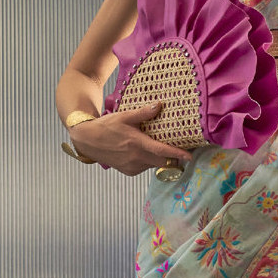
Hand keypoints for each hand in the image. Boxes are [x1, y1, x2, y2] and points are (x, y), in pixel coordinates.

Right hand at [70, 102, 191, 176]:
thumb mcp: (125, 116)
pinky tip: (142, 152)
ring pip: (154, 165)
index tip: (190, 156)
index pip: (163, 152)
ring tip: (156, 147)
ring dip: (159, 159)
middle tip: (181, 151)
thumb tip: (159, 105)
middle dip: (173, 158)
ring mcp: (132, 166)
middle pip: (163, 162)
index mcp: (138, 144)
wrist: (87, 140)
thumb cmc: (106, 126)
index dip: (178, 154)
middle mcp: (136, 158)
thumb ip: (143, 113)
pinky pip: (144, 167)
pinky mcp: (128, 171)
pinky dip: (147, 161)